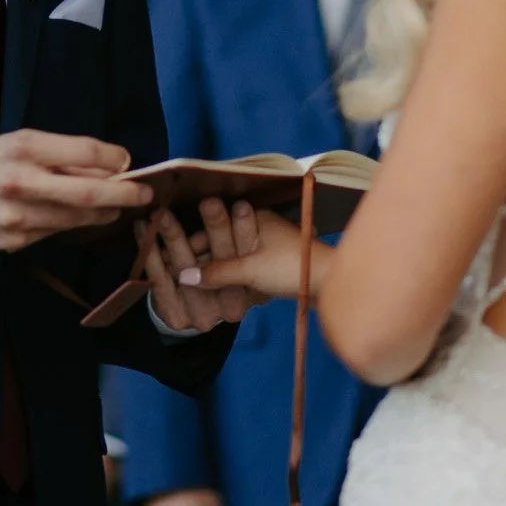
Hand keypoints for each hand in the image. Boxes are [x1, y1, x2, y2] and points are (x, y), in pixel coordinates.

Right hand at [0, 130, 153, 250]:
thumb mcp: (18, 142)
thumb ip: (60, 153)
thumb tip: (107, 164)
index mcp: (24, 147)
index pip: (83, 152)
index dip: (113, 158)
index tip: (126, 162)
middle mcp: (22, 181)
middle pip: (88, 193)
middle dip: (124, 195)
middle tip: (144, 194)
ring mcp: (19, 216)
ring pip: (76, 219)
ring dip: (103, 214)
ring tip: (115, 207)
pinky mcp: (15, 241)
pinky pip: (55, 233)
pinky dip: (72, 225)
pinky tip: (76, 218)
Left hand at [140, 198, 261, 332]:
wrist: (192, 307)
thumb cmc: (218, 268)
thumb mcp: (234, 252)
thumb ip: (236, 235)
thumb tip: (234, 204)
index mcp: (253, 292)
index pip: (250, 258)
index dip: (246, 232)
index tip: (241, 205)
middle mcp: (232, 309)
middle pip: (221, 263)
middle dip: (216, 228)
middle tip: (208, 203)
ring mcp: (203, 316)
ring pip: (186, 268)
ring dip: (173, 236)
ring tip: (162, 213)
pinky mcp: (176, 317)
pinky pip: (160, 279)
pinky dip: (150, 251)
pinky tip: (143, 229)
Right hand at [175, 207, 326, 302]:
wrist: (332, 282)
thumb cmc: (291, 268)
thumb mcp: (250, 270)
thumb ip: (217, 273)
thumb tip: (182, 277)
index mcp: (252, 216)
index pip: (211, 229)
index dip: (191, 246)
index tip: (172, 261)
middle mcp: (258, 224)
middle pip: (220, 241)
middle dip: (202, 258)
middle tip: (179, 275)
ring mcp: (267, 242)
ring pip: (232, 254)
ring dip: (217, 268)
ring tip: (197, 286)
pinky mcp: (273, 260)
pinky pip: (244, 264)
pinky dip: (231, 274)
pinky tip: (220, 289)